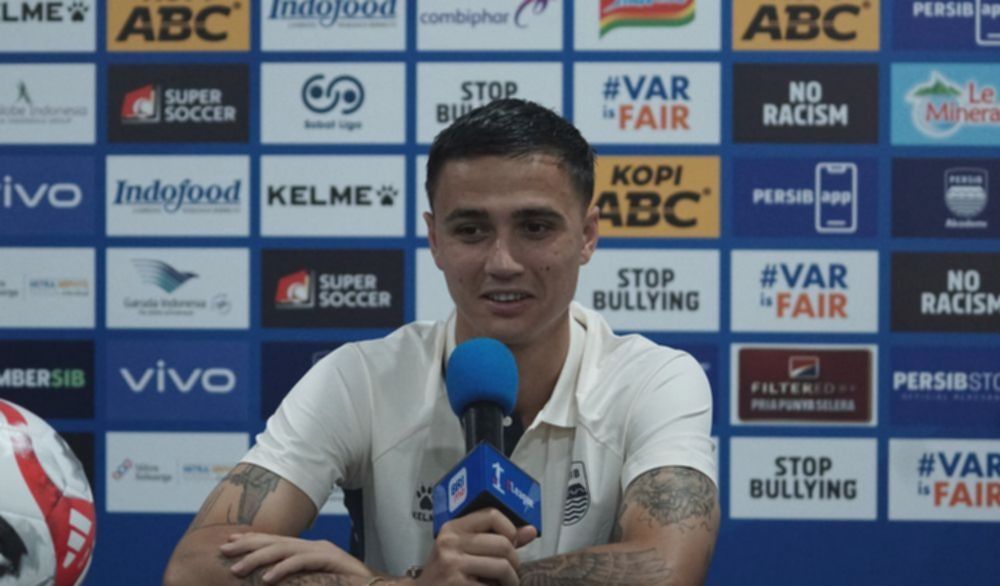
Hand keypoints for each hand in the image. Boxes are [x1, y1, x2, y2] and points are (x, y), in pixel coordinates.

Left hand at [219, 532, 371, 583]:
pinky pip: (302, 563)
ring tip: (236, 569)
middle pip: (276, 541)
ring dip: (257, 559)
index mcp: (310, 550)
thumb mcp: (316, 581)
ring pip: (284, 549)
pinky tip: (266, 579)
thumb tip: (271, 581)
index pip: (277, 541)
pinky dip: (282, 570)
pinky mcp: (331, 560)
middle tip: (223, 550)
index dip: (252, 541)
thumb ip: (299, 579)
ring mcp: (324, 551)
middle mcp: (315, 546)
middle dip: (248, 545)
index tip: (228, 542)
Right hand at [417, 508, 537, 585]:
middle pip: (503, 544)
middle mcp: (450, 543)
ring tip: (507, 585)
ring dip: (512, 581)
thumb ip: (497, 539)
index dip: (511, 529)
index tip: (512, 545)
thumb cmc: (447, 574)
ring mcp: (452, 565)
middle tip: (512, 574)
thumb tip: (532, 530)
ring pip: (502, 566)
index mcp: (452, 528)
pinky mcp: (456, 585)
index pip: (492, 514)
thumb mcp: (464, 551)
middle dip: (515, 563)